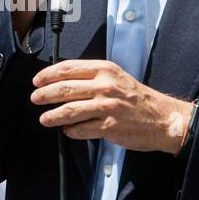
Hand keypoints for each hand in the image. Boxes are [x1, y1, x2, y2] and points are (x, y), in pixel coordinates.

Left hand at [31, 60, 193, 154]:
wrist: (163, 118)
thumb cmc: (139, 99)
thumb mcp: (117, 78)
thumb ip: (94, 77)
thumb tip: (65, 82)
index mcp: (106, 70)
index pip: (68, 68)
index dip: (48, 74)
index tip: (37, 81)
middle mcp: (105, 86)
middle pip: (65, 89)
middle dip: (44, 94)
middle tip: (35, 99)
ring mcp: (107, 106)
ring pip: (69, 110)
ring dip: (52, 115)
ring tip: (44, 119)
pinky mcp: (109, 126)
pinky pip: (81, 129)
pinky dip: (70, 131)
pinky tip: (67, 131)